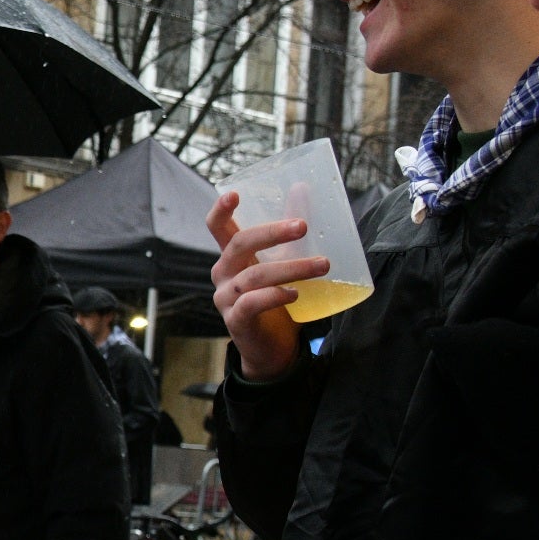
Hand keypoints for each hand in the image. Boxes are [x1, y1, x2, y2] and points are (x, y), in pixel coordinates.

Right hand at [207, 192, 328, 381]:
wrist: (272, 349)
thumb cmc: (277, 300)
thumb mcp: (282, 262)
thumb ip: (289, 232)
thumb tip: (301, 190)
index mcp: (231, 257)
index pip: (216, 228)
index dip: (221, 210)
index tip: (235, 194)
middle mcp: (223, 274)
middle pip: (239, 245)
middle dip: (272, 233)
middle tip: (303, 227)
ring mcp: (226, 299)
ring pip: (254, 276)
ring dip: (291, 268)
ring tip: (322, 266)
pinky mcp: (235, 321)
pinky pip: (251, 303)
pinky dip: (275, 296)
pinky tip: (295, 295)